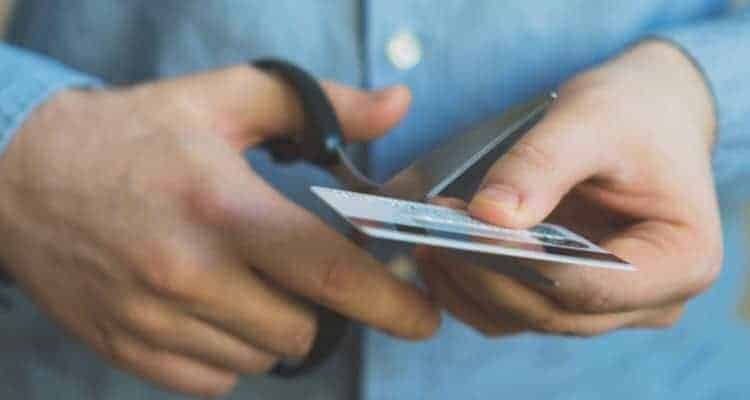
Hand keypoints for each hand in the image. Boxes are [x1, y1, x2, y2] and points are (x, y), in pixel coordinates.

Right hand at [0, 66, 438, 396]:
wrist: (22, 177)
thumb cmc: (133, 136)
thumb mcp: (223, 99)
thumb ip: (318, 105)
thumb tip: (397, 104)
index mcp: (223, 206)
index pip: (328, 272)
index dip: (389, 301)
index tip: (424, 317)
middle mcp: (189, 273)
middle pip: (301, 330)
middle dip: (320, 308)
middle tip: (302, 271)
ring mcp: (154, 320)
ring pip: (260, 359)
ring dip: (273, 328)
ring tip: (246, 279)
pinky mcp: (128, 349)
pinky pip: (214, 379)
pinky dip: (230, 351)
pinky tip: (211, 306)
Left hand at [417, 41, 721, 336]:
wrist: (642, 117)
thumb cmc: (633, 114)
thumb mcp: (593, 121)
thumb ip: (542, 166)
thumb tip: (488, 216)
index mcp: (680, 260)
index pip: (591, 285)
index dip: (525, 264)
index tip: (469, 230)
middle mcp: (647, 300)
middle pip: (550, 310)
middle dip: (485, 274)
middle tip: (431, 232)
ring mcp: (603, 304)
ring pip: (521, 317)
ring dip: (468, 283)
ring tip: (425, 237)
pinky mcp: (564, 296)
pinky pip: (507, 309)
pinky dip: (469, 285)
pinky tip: (438, 250)